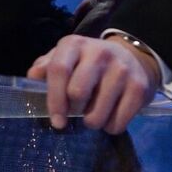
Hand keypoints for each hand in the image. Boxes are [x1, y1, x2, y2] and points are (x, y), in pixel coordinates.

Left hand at [29, 33, 160, 134]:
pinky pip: (118, 123)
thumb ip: (47, 66)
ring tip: (93, 115)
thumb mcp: (67, 57)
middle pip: (77, 92)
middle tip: (76, 112)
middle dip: (73, 111)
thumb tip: (32, 77)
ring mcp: (122, 69)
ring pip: (97, 114)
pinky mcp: (139, 88)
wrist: (132, 57)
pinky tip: (110, 115)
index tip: (56, 120)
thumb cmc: (89, 62)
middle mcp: (99, 53)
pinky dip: (111, 127)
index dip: (54, 99)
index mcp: (75, 44)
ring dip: (92, 122)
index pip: (59, 70)